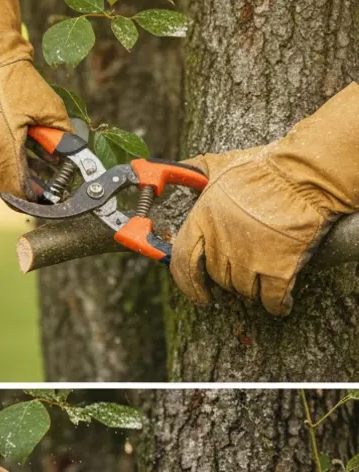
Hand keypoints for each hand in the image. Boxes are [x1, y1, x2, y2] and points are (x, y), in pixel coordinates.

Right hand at [0, 0, 71, 197]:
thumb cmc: (15, 81)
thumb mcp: (49, 108)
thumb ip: (63, 138)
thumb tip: (72, 157)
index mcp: (1, 147)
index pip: (15, 191)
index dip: (33, 198)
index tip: (47, 197)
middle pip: (4, 186)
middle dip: (26, 187)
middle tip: (45, 184)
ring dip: (14, 174)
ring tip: (34, 168)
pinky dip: (3, 161)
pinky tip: (18, 153)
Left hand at [171, 84, 358, 315]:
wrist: (304, 176)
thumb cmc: (263, 169)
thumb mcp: (218, 167)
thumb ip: (192, 173)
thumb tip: (167, 172)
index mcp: (201, 222)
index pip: (182, 263)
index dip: (188, 283)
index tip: (197, 294)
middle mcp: (221, 244)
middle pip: (217, 276)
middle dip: (226, 279)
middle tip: (239, 273)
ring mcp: (250, 259)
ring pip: (242, 288)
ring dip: (250, 288)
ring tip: (260, 279)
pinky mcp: (279, 268)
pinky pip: (272, 298)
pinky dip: (275, 304)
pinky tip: (279, 304)